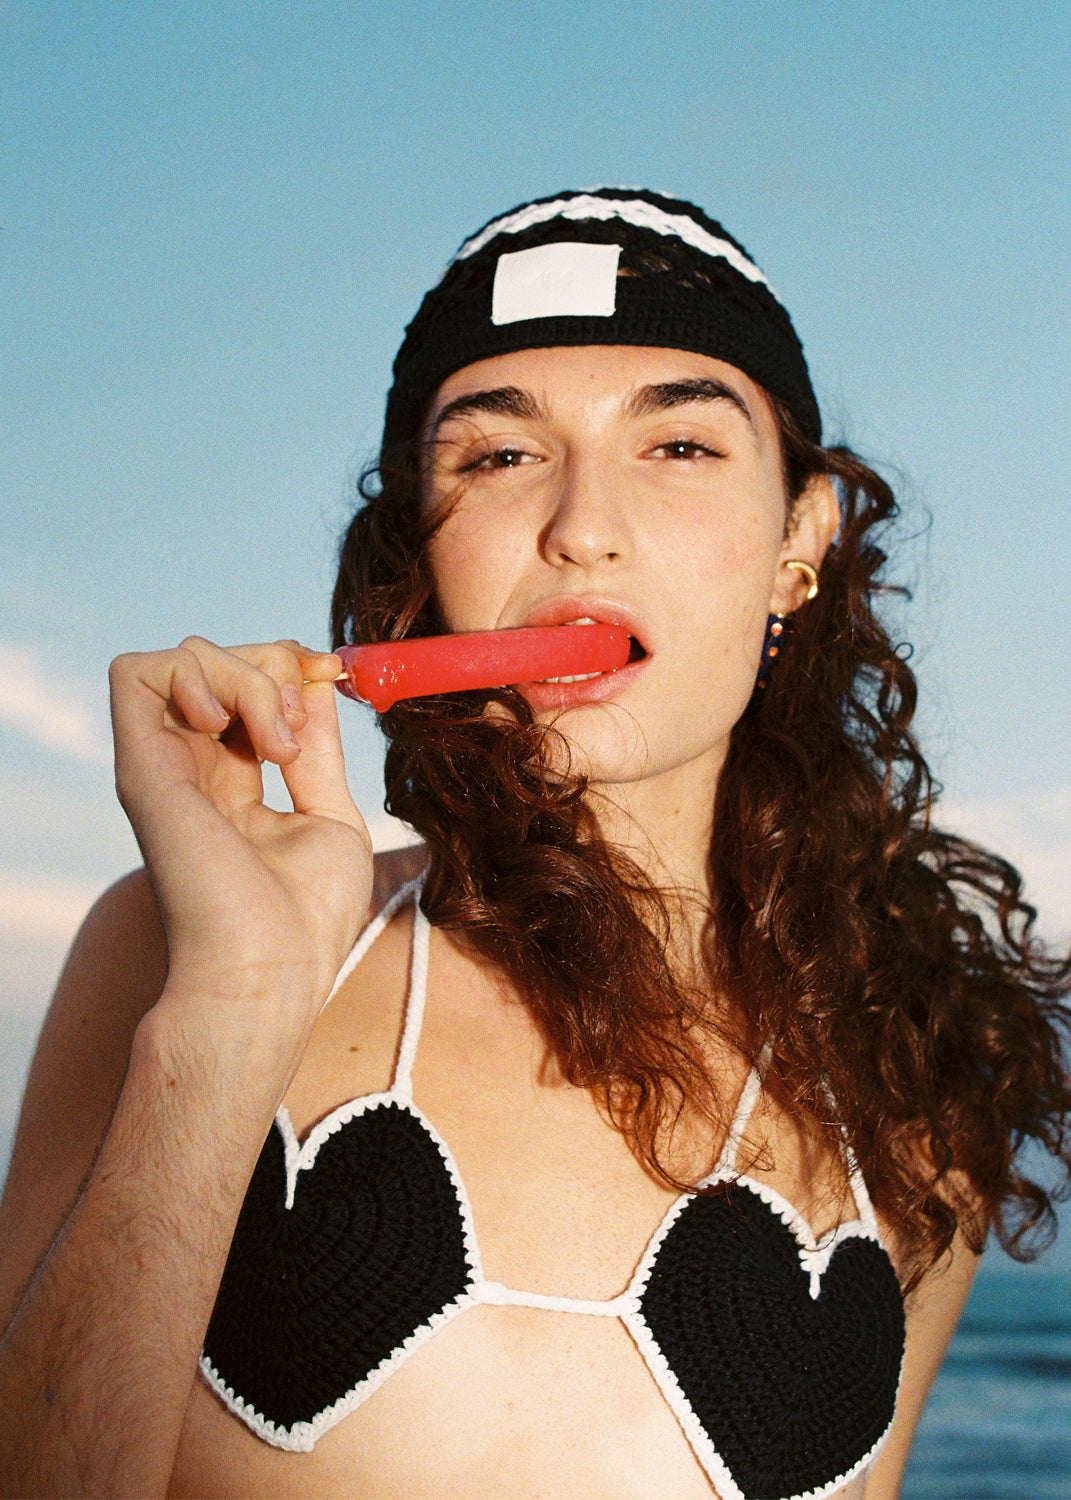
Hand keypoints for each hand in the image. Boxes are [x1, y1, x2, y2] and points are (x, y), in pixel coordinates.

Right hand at [109, 638, 372, 1046]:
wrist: (268, 972)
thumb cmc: (304, 921)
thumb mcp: (330, 818)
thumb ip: (316, 752)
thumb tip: (317, 685)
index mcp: (236, 783)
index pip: (251, 686)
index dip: (292, 668)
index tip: (332, 682)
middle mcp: (193, 769)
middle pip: (222, 660)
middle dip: (275, 668)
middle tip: (300, 735)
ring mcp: (165, 766)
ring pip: (187, 657)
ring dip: (247, 677)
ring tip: (275, 745)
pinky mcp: (141, 770)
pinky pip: (137, 672)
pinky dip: (192, 673)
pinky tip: (227, 724)